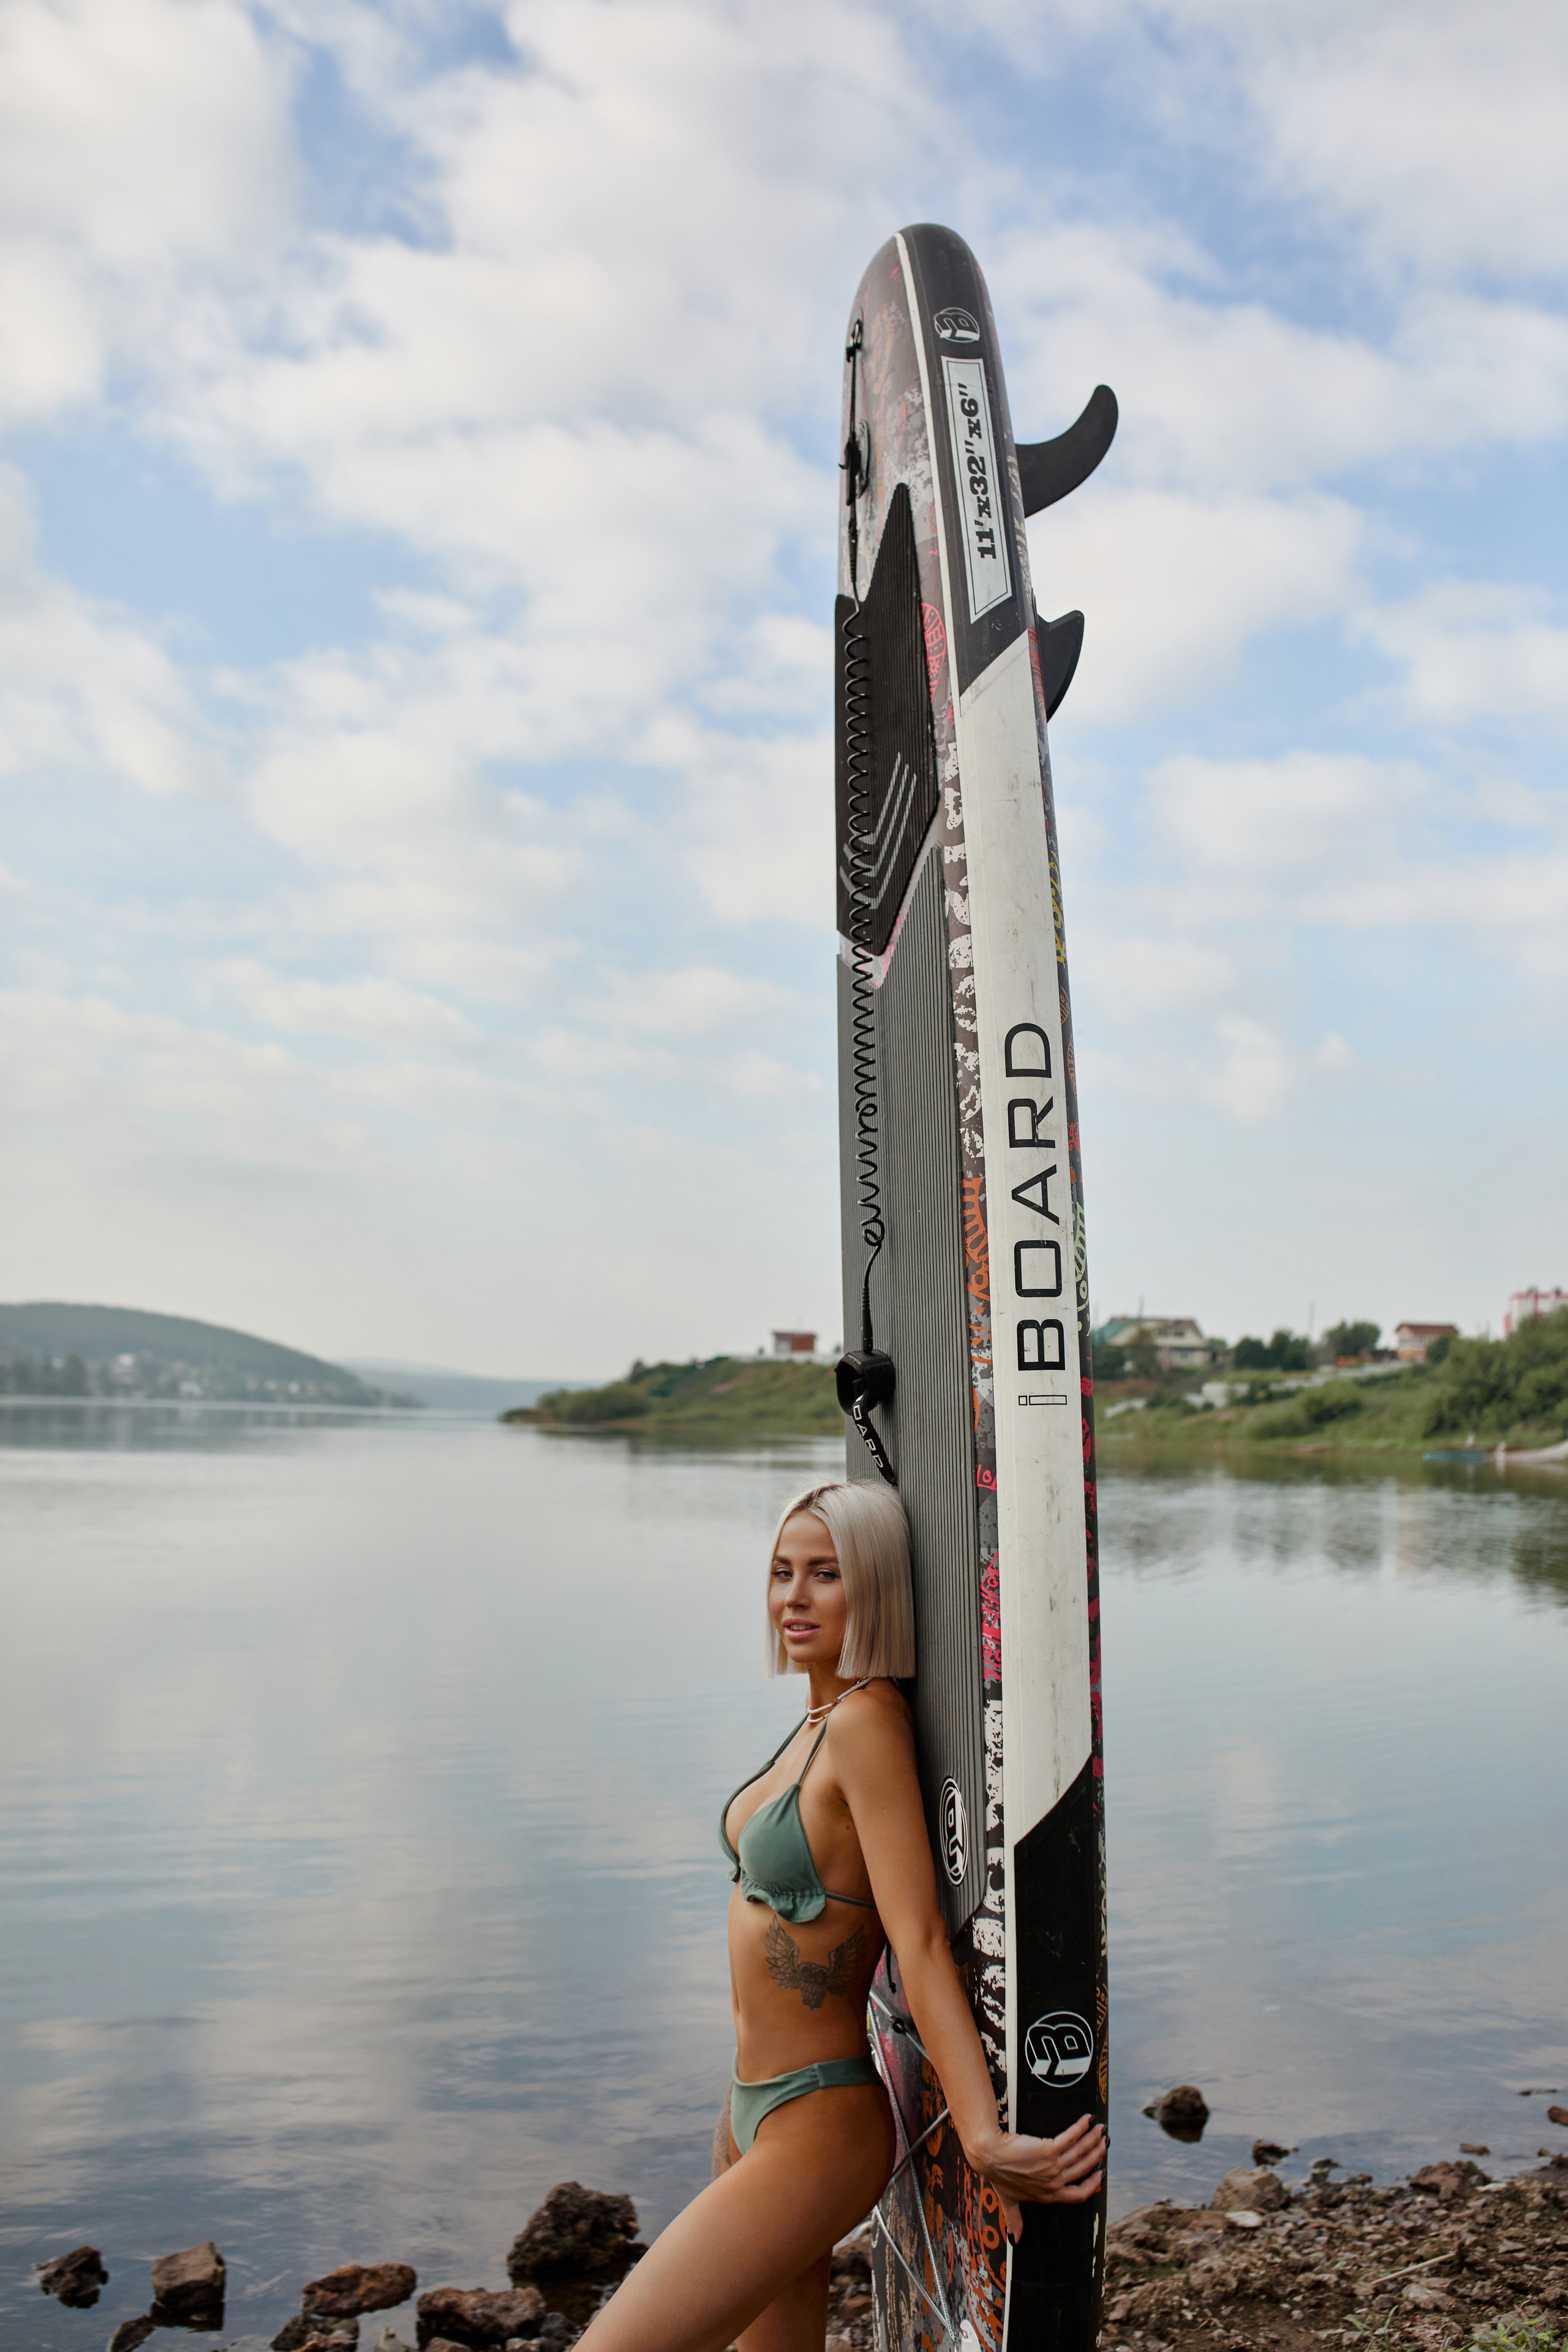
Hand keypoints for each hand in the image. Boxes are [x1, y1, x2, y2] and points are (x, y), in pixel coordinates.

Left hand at [966, 2113, 1105, 2240]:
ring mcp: (1052, 2167)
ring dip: (1093, 2140)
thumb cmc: (997, 2175)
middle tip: (1104, 2144)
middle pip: (1083, 2170)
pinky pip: (1070, 2139)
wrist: (988, 2154)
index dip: (1091, 2186)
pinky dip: (1080, 2129)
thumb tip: (1015, 2241)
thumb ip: (1015, 2219)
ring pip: (1080, 2153)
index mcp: (1048, 2195)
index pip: (1077, 2195)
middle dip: (1096, 2156)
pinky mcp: (1048, 2150)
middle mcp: (1053, 2183)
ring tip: (1100, 2130)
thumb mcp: (1009, 2200)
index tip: (1100, 2175)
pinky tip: (1087, 2120)